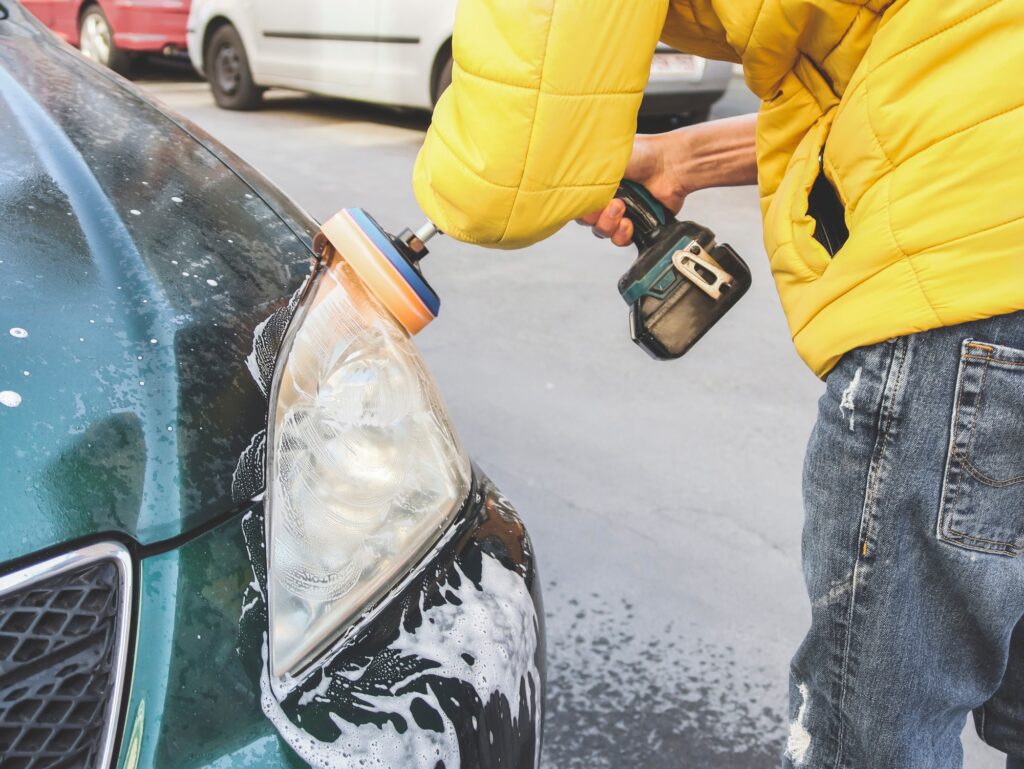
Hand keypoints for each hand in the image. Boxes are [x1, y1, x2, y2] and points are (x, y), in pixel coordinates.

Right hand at [577, 132, 689, 246]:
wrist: (671, 165)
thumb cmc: (643, 153)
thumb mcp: (606, 158)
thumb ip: (585, 172)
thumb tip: (570, 182)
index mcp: (595, 181)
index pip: (576, 201)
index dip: (578, 206)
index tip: (585, 201)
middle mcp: (606, 197)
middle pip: (587, 219)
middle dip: (595, 215)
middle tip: (611, 203)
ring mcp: (621, 212)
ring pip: (602, 231)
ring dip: (609, 224)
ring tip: (622, 210)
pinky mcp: (636, 225)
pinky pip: (620, 239)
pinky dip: (622, 234)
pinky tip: (630, 223)